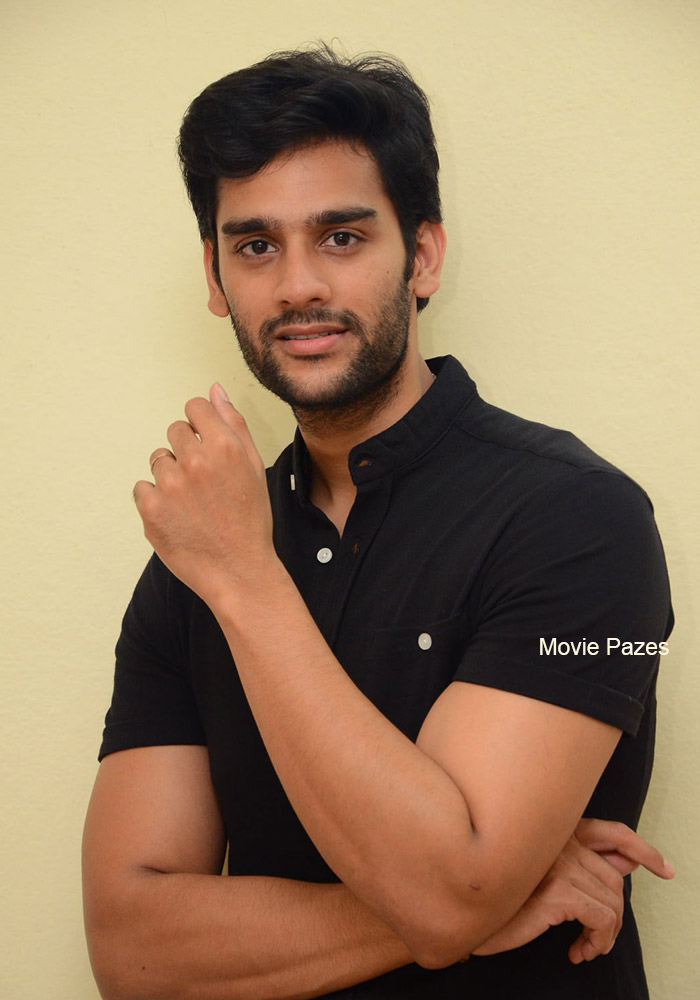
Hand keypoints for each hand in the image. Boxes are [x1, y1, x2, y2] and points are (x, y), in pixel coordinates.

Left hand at [133, 384, 275, 608]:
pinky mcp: (150, 509)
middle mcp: (196, 461)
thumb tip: (215, 390)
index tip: (206, 446)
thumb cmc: (250, 520)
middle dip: (186, 451)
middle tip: (204, 483)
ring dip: (170, 477)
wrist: (238, 570)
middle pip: (175, 432)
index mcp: (225, 446)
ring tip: (193, 503)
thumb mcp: (254, 467)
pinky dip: (156, 501)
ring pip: (158, 460)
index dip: (200, 426)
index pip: (194, 408)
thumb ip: (233, 423)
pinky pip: (142, 488)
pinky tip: (179, 517)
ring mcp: (170, 485)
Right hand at [473, 819, 673, 962]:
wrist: (461, 911)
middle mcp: (558, 839)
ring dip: (605, 934)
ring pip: (611, 903)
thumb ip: (584, 863)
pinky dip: (598, 942)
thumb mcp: (544, 875)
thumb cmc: (497, 893)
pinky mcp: (556, 890)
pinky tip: (578, 951)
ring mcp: (557, 862)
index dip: (643, 849)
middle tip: (599, 938)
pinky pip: (602, 920)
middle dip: (615, 915)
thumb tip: (628, 863)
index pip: (612, 831)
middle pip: (614, 879)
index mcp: (556, 829)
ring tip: (586, 947)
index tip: (664, 868)